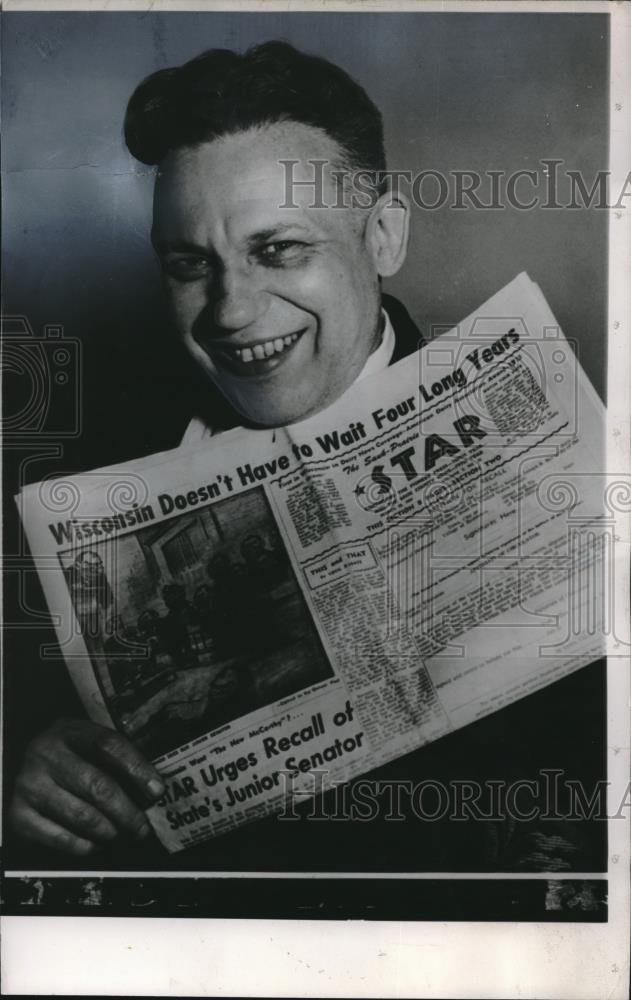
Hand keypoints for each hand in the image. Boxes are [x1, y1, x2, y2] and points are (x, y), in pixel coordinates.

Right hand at [9, 718, 164, 855]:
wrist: (14, 764)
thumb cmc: (64, 756)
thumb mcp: (84, 742)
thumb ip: (113, 758)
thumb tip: (152, 789)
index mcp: (68, 731)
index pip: (109, 745)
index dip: (137, 768)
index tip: (157, 790)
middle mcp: (45, 755)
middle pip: (98, 786)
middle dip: (129, 812)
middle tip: (143, 827)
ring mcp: (30, 786)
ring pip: (83, 816)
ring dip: (111, 831)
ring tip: (124, 834)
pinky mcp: (18, 816)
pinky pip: (62, 839)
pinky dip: (87, 846)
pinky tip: (97, 843)